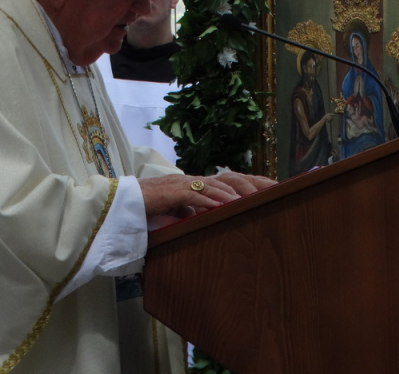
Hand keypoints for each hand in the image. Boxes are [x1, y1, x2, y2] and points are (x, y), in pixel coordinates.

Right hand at [139, 172, 276, 227]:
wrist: (123, 201)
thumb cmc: (151, 208)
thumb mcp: (180, 214)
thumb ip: (195, 215)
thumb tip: (210, 222)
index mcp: (200, 185)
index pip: (232, 180)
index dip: (253, 182)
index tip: (274, 188)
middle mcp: (196, 180)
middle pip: (231, 177)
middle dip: (254, 183)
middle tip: (275, 190)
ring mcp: (184, 183)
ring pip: (216, 184)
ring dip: (235, 192)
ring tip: (253, 199)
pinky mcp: (172, 191)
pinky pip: (195, 194)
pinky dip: (210, 199)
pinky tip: (224, 204)